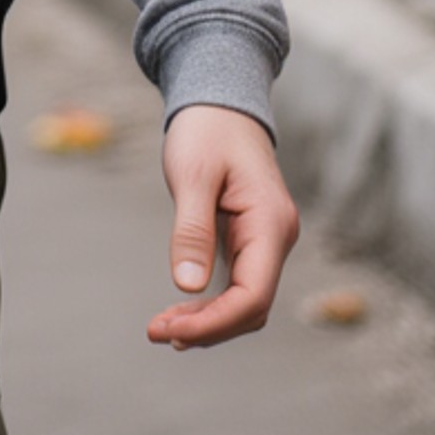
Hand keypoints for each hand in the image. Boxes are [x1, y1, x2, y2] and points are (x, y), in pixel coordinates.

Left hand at [146, 102, 298, 349]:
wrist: (220, 102)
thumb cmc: (206, 131)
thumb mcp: (193, 175)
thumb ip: (192, 230)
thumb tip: (187, 286)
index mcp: (271, 224)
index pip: (252, 297)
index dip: (213, 322)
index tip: (170, 332)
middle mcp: (277, 238)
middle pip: (252, 308)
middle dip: (208, 328)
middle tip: (156, 332)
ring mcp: (267, 241)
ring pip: (247, 302)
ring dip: (209, 321)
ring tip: (163, 328)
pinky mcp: (252, 240)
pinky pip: (239, 285)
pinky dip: (213, 304)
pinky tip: (183, 312)